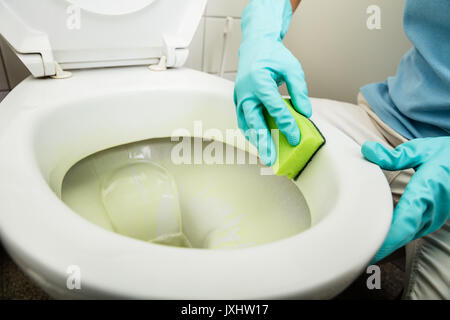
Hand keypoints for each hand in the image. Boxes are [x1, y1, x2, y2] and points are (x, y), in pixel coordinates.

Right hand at [234, 0, 311, 165]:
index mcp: (259, 81)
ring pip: (245, 124)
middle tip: (271, 159)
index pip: (275, 108)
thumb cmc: (272, 55)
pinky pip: (243, 121)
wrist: (254, 46)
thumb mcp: (292, 68)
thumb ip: (299, 90)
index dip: (286, 124)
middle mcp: (245, 91)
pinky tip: (260, 142)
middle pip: (254, 121)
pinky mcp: (238, 102)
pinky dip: (251, 133)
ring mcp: (239, 97)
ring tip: (265, 155)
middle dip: (263, 142)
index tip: (295, 137)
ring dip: (255, 141)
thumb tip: (306, 113)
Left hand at [362, 137, 449, 262]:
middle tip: (351, 253)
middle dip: (379, 246)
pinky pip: (410, 232)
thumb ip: (395, 155)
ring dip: (385, 243)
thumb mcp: (422, 150)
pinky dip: (393, 236)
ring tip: (358, 248)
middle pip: (402, 235)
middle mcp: (431, 211)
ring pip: (406, 235)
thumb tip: (367, 150)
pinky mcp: (431, 220)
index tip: (369, 250)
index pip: (404, 222)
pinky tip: (375, 237)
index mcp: (427, 193)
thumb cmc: (445, 156)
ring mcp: (433, 218)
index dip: (387, 239)